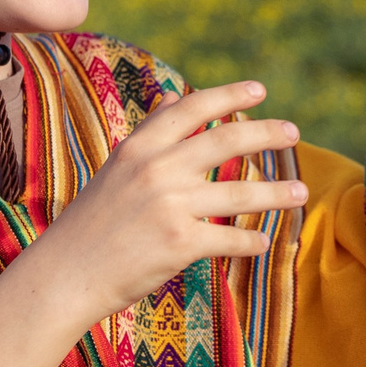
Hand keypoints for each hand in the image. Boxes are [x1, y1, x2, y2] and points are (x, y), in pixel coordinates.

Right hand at [0, 80, 300, 366]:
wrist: (64, 276)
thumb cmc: (92, 224)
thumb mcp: (115, 169)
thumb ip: (149, 135)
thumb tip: (173, 98)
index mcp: (139, 147)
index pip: (192, 109)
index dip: (229, 96)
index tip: (260, 90)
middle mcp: (157, 169)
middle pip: (225, 141)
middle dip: (266, 134)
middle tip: (293, 132)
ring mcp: (169, 206)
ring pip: (238, 193)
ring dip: (275, 192)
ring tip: (301, 192)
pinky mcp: (179, 244)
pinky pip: (229, 238)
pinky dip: (250, 241)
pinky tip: (263, 241)